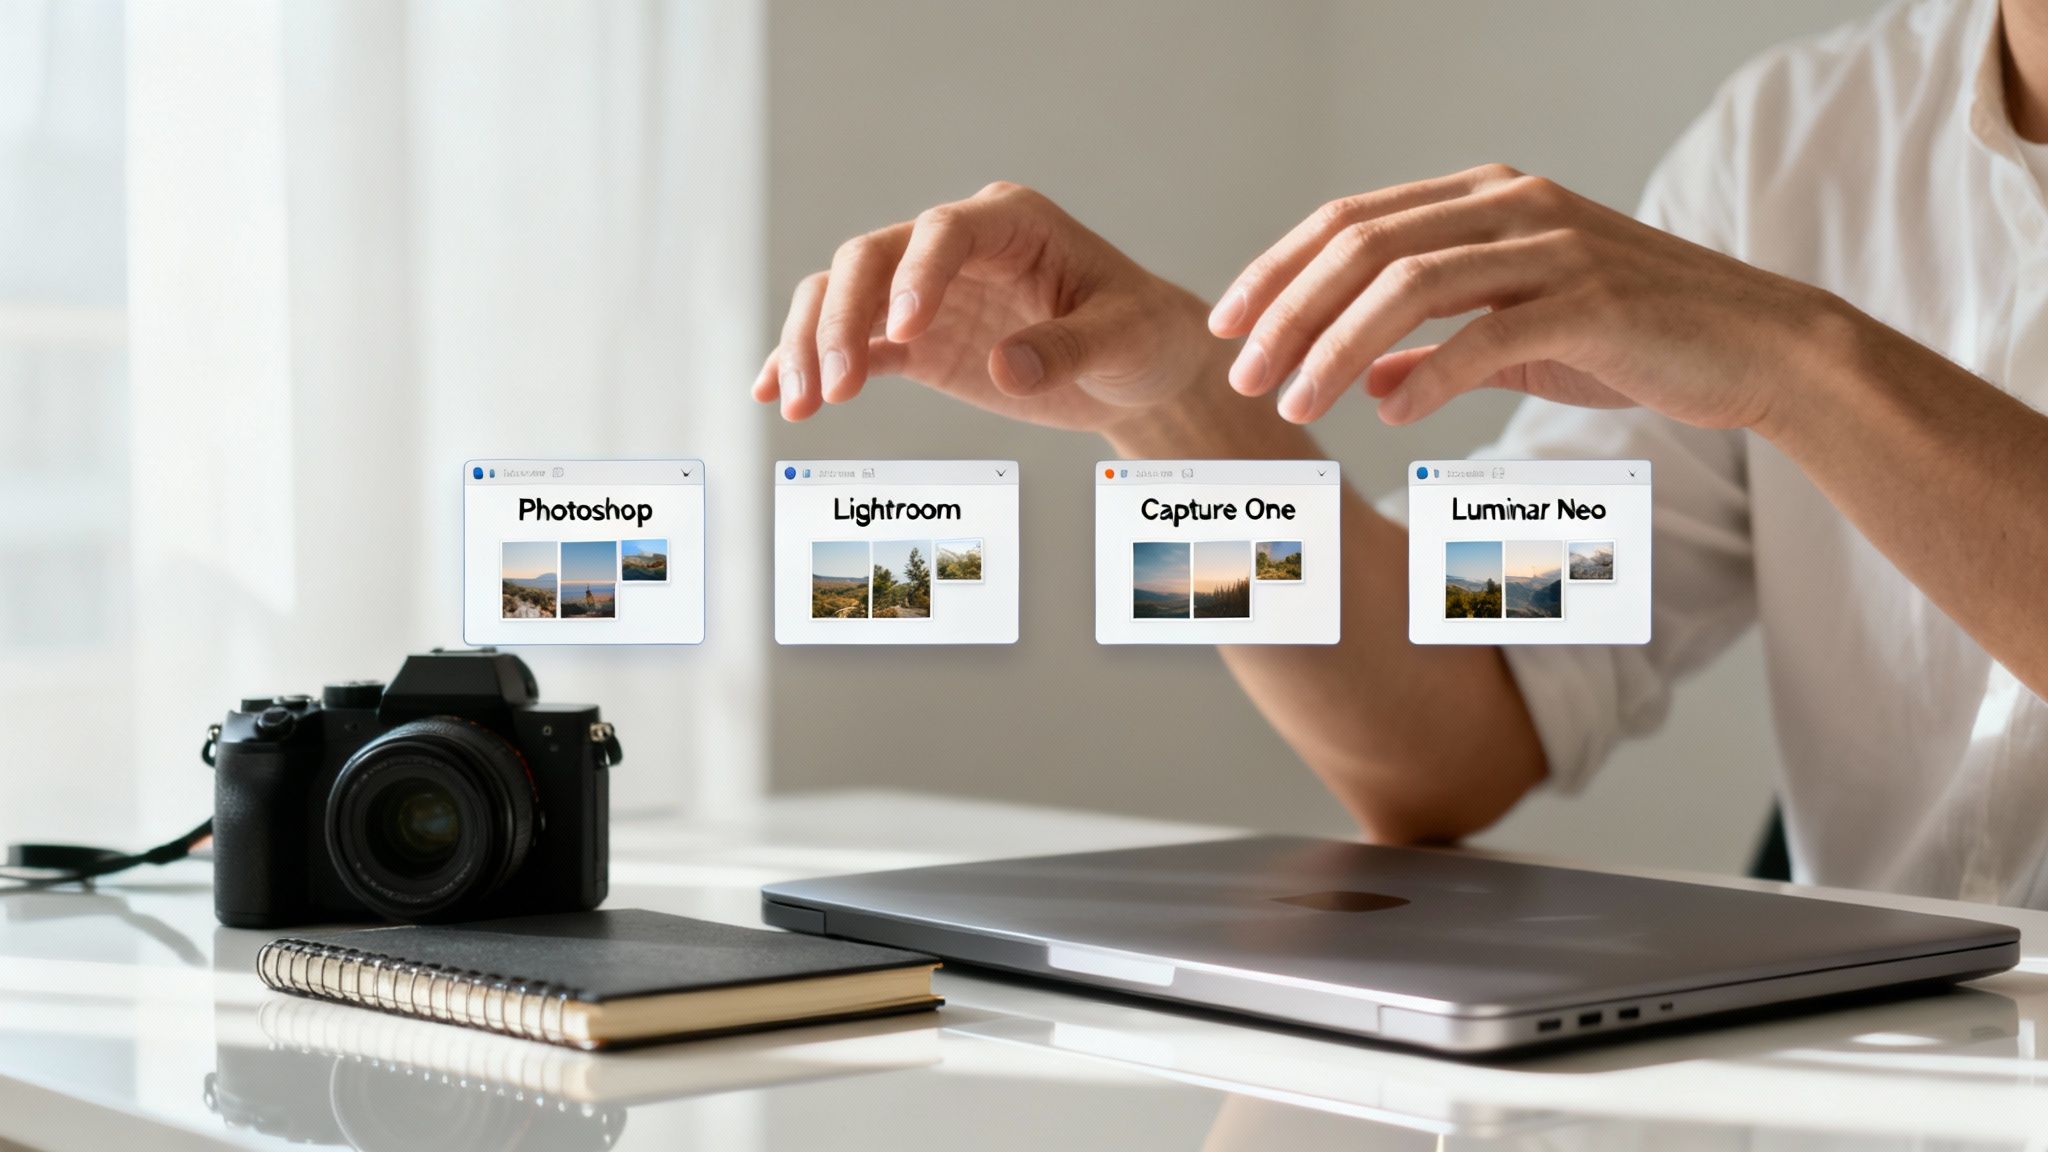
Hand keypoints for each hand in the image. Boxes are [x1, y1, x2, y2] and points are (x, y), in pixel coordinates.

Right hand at [756, 182, 1221, 433]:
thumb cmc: (1140, 333)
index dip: (916, 274)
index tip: (905, 330)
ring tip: (801, 406)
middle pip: (870, 258)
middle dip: (841, 318)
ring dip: (812, 345)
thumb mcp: (1122, 339)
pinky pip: (855, 344)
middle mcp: (956, 246)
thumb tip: (1006, 368)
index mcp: (1011, 223)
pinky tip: (777, 396)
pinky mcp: (917, 339)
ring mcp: (928, 291)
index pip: (944, 231)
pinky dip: (812, 365)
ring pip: (842, 295)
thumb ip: (1067, 349)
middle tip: (836, 386)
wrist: (1139, 366)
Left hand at [1208, 164, 1842, 431]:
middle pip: (1362, 245)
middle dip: (1287, 312)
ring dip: (1333, 348)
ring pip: (1408, 284)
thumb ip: (1435, 344)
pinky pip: (1485, 336)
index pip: (1350, 221)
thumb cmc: (1631, 340)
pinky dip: (1427, 376)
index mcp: (1485, 198)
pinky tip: (1390, 418)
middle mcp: (1511, 205)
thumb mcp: (1517, 336)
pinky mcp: (1589, 302)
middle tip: (1243, 377)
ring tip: (1293, 407)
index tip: (1227, 328)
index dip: (1277, 272)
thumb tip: (1359, 380)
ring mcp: (1552, 248)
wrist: (1756, 348)